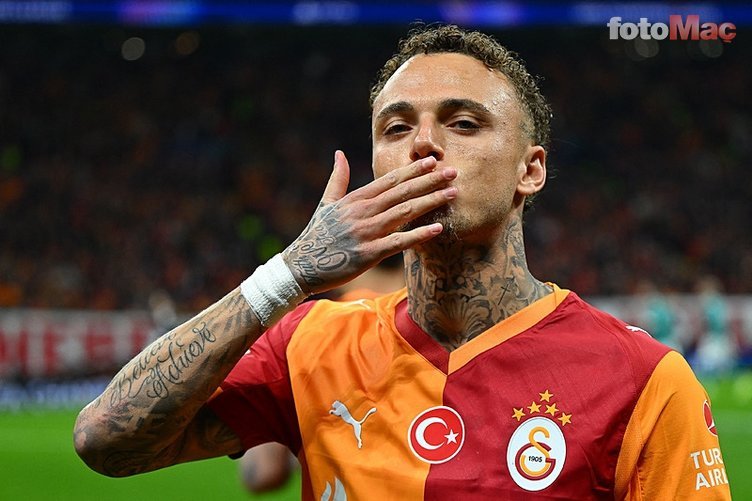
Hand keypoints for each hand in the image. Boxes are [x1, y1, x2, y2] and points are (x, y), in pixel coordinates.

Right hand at [283, 150, 456, 294]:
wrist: (300, 266)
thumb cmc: (316, 236)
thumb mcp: (325, 203)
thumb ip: (337, 178)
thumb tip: (339, 152)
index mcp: (355, 200)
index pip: (389, 180)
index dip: (413, 170)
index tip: (432, 161)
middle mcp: (362, 212)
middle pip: (402, 192)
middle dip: (429, 181)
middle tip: (453, 172)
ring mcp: (366, 232)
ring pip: (404, 212)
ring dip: (431, 201)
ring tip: (452, 194)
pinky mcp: (368, 254)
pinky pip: (399, 242)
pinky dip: (419, 234)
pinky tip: (438, 229)